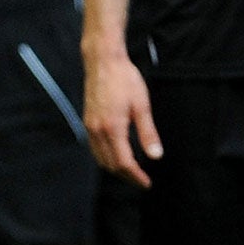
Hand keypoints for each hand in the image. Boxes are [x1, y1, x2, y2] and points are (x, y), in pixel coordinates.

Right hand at [84, 47, 161, 186]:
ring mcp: (90, 127)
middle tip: (142, 181)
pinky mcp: (87, 121)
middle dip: (126, 176)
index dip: (136, 176)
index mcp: (113, 127)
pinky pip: (94, 148)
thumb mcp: (142, 105)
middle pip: (110, 165)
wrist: (102, 61)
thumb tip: (156, 156)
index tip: (147, 183)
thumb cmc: (125, 79)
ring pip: (100, 158)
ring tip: (131, 172)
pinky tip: (117, 155)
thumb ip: (148, 132)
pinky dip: (106, 158)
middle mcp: (97, 130)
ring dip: (115, 169)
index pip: (124, 162)